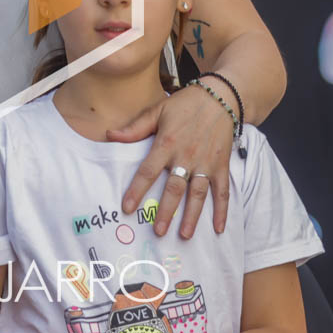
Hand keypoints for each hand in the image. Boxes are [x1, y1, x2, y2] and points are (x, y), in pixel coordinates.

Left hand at [108, 86, 234, 238]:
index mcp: (167, 143)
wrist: (220, 96)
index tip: (127, 207)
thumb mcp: (157, 110)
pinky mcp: (221, 165)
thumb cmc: (185, 104)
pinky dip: (222, 210)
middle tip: (158, 231)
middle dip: (165, 211)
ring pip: (198, 194)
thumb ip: (135, 127)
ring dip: (191, 216)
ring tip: (184, 235)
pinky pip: (222, 191)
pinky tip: (218, 228)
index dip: (137, 190)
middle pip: (174, 188)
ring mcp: (206, 162)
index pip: (148, 171)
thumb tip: (110, 136)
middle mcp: (187, 156)